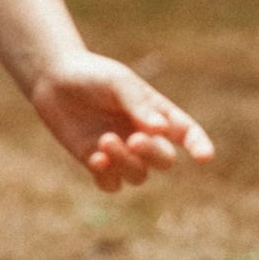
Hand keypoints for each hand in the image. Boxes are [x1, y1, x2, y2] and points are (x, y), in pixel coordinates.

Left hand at [30, 53, 213, 192]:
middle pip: (163, 160)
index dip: (199, 145)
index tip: (204, 156)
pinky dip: (106, 176)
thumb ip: (138, 104)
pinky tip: (95, 159)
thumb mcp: (117, 82)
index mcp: (157, 114)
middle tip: (134, 140)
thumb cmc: (92, 75)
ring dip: (125, 163)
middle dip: (152, 154)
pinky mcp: (97, 163)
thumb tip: (162, 130)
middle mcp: (143, 136)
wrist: (54, 80)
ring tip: (104, 141)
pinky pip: (111, 184)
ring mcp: (121, 153)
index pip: (186, 133)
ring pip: (138, 175)